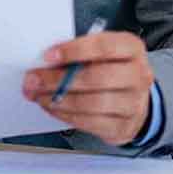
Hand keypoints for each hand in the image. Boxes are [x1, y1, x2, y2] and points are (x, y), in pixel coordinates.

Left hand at [22, 31, 154, 145]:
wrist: (135, 100)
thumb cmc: (111, 69)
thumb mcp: (102, 53)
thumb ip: (80, 53)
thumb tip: (46, 61)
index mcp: (131, 49)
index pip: (104, 47)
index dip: (74, 50)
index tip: (49, 55)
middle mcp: (138, 75)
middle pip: (97, 78)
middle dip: (59, 79)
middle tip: (34, 79)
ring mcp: (133, 103)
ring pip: (93, 103)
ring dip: (59, 100)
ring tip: (39, 95)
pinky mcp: (123, 126)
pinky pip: (90, 122)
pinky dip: (66, 115)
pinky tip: (52, 107)